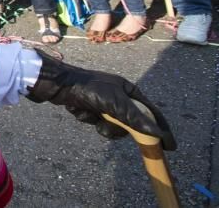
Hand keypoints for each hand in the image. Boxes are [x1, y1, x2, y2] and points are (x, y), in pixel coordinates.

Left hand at [27, 53, 175, 150]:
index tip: (170, 146)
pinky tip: (79, 110)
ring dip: (101, 124)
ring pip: (112, 126)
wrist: (59, 84)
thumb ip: (137, 119)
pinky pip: (96, 122)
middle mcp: (118, 95)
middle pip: (131, 123)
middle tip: (106, 124)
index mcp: (129, 90)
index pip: (151, 112)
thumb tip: (159, 133)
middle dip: (118, 127)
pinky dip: (88, 118)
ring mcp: (104, 102)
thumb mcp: (117, 104)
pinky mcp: (90, 107)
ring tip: (91, 116)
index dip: (161, 129)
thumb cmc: (90, 89)